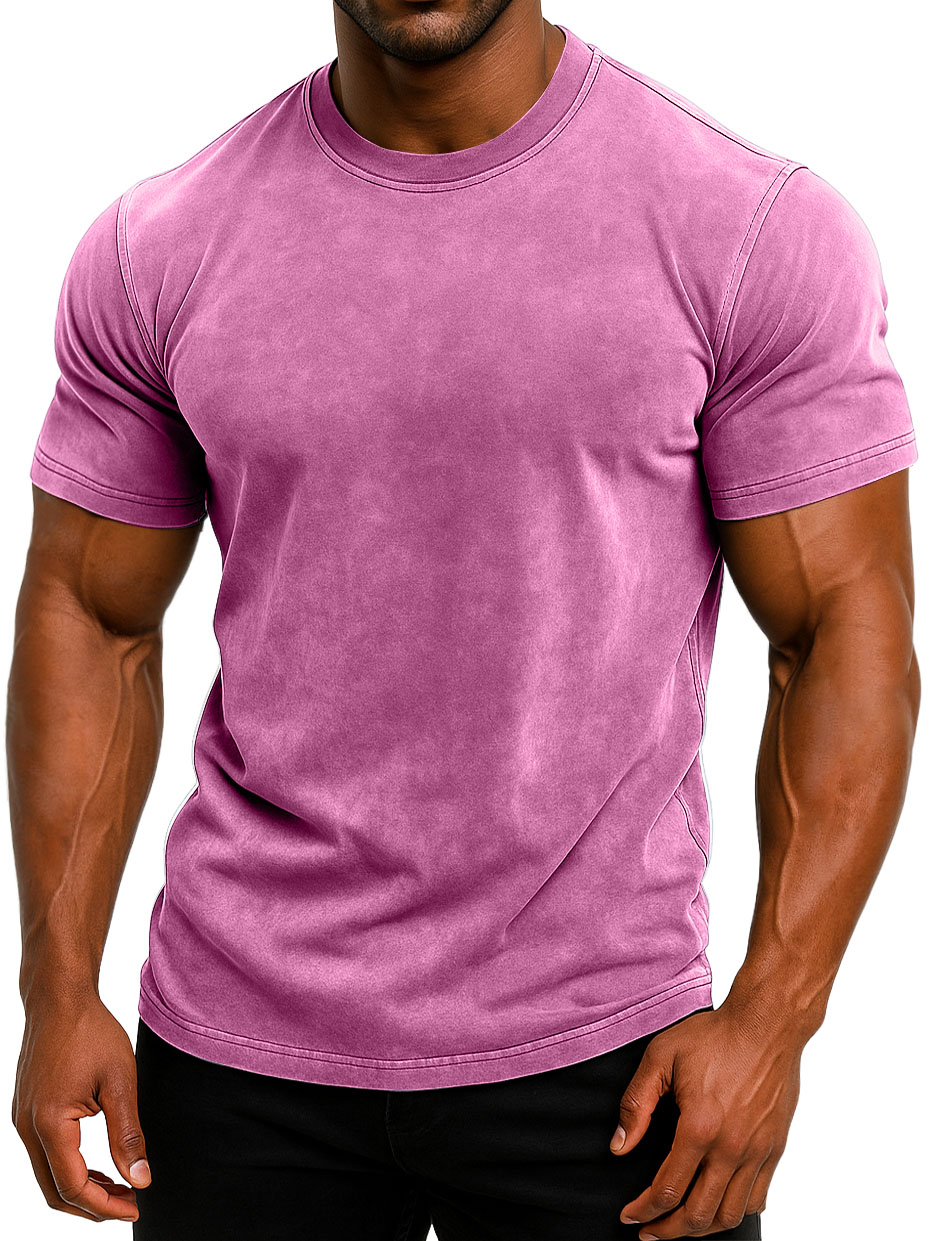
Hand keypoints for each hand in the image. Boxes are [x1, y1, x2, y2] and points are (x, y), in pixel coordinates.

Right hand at [12, 992, 150, 1221]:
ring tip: (118, 1185)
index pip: (73, 1187)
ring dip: (80, 1187)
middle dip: (92, 1205)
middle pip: (54, 1190)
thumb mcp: (119, 1081)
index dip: (105, 1206)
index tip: (135, 1207)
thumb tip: (140, 1178)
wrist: (59, 997)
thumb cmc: (90, 1031)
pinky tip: (96, 1162)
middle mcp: (26, 1127)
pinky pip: (43, 1153)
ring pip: (47, 1174)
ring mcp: (21, 1118)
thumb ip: (128, 1134)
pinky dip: (69, 1166)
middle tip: (128, 1202)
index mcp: (48, 1123)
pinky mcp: (25, 1109)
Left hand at [609, 1002, 801, 1237]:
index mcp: (699, 1128)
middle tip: (649, 1233)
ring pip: (730, 1215)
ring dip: (702, 1229)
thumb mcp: (660, 1058)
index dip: (643, 1211)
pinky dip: (735, 1212)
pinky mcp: (775, 1148)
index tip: (629, 1216)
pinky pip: (757, 1198)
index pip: (667, 1190)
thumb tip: (619, 1147)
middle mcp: (731, 1148)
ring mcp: (758, 1152)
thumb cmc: (713, 1036)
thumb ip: (636, 1105)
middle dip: (668, 1231)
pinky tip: (717, 1207)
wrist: (767, 1024)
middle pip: (699, 1215)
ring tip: (679, 1226)